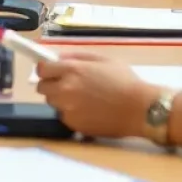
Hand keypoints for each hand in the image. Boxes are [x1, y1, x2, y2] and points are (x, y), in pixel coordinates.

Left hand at [36, 52, 153, 138]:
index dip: (46, 69)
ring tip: (81, 99)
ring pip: (53, 103)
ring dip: (61, 100)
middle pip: (42, 88)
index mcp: (72, 70)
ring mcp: (69, 109)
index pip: (42, 69)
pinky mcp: (74, 125)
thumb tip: (59, 58)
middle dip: (51, 85)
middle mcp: (66, 89)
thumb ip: (78, 56)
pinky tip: (88, 111)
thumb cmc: (124, 81)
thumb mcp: (103, 59)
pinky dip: (71, 113)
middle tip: (66, 85)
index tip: (51, 71)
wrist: (139, 109)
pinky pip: (64, 117)